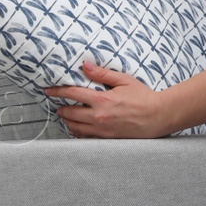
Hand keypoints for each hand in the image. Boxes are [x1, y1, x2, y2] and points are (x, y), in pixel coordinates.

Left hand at [40, 60, 173, 138]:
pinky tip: (77, 128)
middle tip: (56, 105)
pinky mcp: (107, 139)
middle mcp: (99, 117)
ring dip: (67, 121)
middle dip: (61, 108)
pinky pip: (86, 138)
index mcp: (102, 100)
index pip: (72, 94)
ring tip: (65, 116)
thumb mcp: (124, 80)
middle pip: (70, 113)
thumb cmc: (143, 97)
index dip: (57, 91)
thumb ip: (102, 74)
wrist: (158, 116)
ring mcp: (102, 130)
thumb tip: (85, 66)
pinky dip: (78, 132)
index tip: (47, 90)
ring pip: (75, 128)